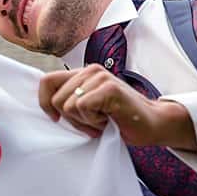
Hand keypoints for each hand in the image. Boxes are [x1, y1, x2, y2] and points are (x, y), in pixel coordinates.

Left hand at [38, 64, 196, 149]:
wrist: (152, 124)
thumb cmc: (119, 119)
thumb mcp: (87, 109)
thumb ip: (69, 102)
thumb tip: (44, 107)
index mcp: (82, 74)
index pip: (46, 81)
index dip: (45, 103)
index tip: (56, 119)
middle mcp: (90, 71)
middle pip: (56, 99)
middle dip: (71, 119)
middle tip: (92, 122)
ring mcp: (100, 77)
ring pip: (68, 105)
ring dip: (84, 121)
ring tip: (103, 119)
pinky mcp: (109, 88)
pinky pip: (82, 107)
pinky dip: (93, 121)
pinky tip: (109, 119)